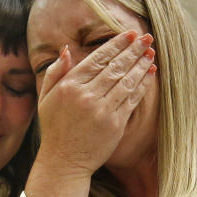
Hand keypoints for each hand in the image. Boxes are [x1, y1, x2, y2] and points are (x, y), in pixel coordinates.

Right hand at [35, 30, 155, 180]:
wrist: (64, 162)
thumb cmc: (54, 129)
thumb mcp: (46, 98)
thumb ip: (55, 72)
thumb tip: (67, 49)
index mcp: (70, 86)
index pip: (98, 59)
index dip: (116, 44)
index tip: (129, 34)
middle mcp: (87, 96)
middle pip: (115, 66)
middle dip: (133, 50)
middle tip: (147, 37)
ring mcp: (102, 110)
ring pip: (127, 80)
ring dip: (141, 64)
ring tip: (151, 52)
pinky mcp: (115, 124)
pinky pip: (132, 99)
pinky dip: (143, 84)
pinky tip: (150, 72)